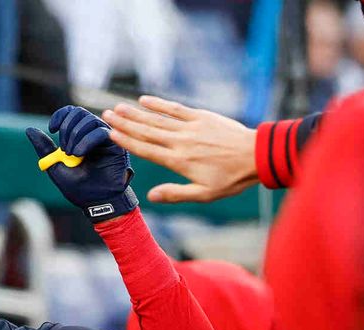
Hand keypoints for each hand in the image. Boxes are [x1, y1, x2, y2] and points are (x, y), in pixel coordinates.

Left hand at [26, 105, 136, 220]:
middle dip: (67, 128)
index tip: (52, 129)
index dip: (60, 116)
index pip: (71, 112)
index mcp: (80, 135)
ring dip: (76, 135)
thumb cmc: (78, 187)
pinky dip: (87, 140)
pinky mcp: (116, 145)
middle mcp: (94, 133)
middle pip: (79, 113)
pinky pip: (101, 132)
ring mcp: (106, 138)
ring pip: (90, 120)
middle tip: (64, 149)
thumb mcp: (55, 165)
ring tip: (72, 154)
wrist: (96, 202)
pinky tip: (79, 154)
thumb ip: (44, 148)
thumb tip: (29, 130)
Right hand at [102, 95, 256, 203]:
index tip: (110, 134)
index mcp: (178, 161)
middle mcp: (180, 141)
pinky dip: (159, 104)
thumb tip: (151, 196)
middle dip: (124, 123)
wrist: (257, 155)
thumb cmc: (231, 178)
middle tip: (106, 115)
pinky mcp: (202, 117)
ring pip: (157, 119)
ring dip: (136, 112)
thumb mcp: (204, 194)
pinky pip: (175, 109)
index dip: (126, 141)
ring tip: (118, 107)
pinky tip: (145, 100)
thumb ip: (176, 193)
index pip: (146, 149)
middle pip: (146, 131)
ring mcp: (190, 127)